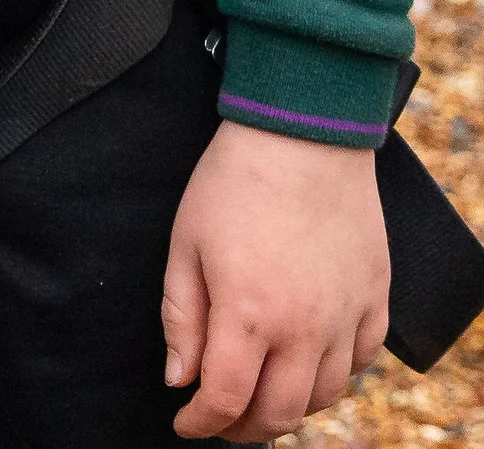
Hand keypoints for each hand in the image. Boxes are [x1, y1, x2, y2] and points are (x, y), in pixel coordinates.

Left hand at [163, 118, 389, 436]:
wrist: (303, 134)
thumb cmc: (234, 181)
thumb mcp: (186, 242)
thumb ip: (181, 317)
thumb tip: (179, 379)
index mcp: (250, 314)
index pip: (225, 399)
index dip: (201, 424)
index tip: (184, 423)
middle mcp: (305, 328)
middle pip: (278, 414)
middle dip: (242, 428)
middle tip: (219, 419)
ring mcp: (346, 317)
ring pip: (322, 396)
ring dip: (288, 406)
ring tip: (260, 392)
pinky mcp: (374, 300)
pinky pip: (360, 363)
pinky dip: (332, 377)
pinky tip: (308, 363)